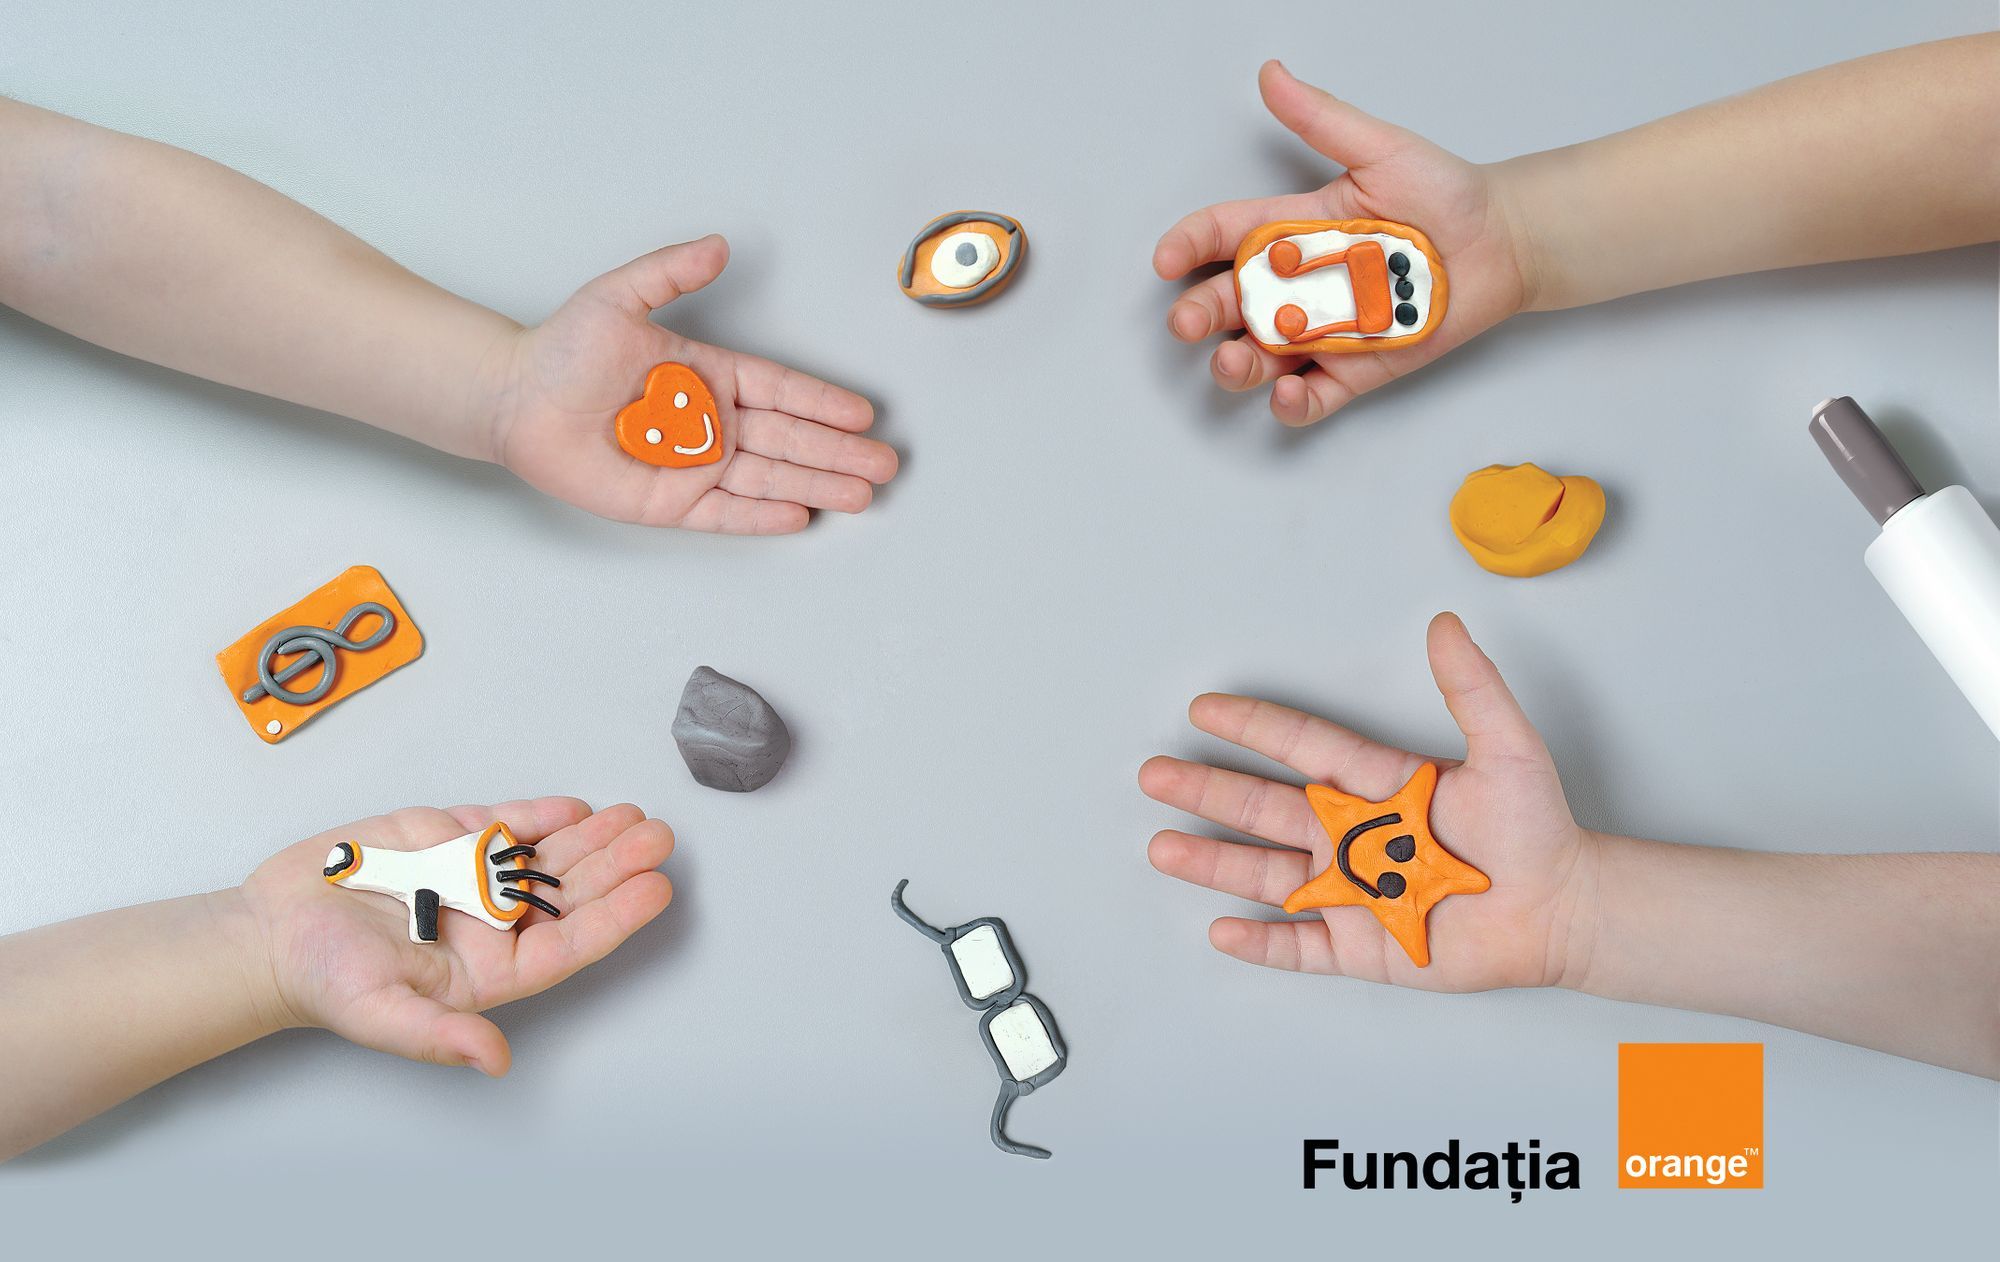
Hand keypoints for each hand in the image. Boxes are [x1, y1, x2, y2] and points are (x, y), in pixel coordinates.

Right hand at [238, 798, 673, 1073]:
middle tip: (659, 839)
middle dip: (616, 865)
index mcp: (490, 970)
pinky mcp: (446, 838)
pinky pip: (506, 826)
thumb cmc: (322, 979)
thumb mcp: (380, 1014)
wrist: (267, 931)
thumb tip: (493, 1062)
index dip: (615, 917)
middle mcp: (491, 924)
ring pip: (547, 856)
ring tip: (635, 817)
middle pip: (570, 894)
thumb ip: (438, 1036)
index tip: (655, 890)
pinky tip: (576, 808)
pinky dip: (540, 815)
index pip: (569, 943)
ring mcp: (472, 877)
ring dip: (592, 837)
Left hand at [484, 234, 897, 532]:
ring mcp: (694, 466)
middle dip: (839, 453)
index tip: (863, 413)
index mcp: (708, 376)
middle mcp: (710, 424)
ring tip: (861, 493)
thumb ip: (671, 273)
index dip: (823, 403)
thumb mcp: (620, 296)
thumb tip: (717, 245)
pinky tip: (801, 516)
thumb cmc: (562, 349)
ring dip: (817, 485)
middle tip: (884, 464)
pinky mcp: (669, 503)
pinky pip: (726, 513)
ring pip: (770, 478)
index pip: (781, 391)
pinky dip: (762, 516)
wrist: (514, 398)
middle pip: (790, 440)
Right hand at [1140, 614, 1596, 990]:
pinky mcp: (1365, 948)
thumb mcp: (1508, 748)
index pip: (1303, 748)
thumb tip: (1446, 624)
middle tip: (1155, 774)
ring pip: (1267, 876)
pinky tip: (1220, 928)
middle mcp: (1354, 837)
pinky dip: (1261, 942)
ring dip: (1214, 863)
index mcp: (1378, 786)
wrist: (1564, 910)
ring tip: (1163, 847)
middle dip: (1208, 792)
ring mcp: (1353, 893)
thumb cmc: (1538, 830)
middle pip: (1265, 809)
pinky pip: (1300, 947)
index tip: (1205, 708)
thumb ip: (1472, 687)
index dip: (1254, 728)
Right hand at [1154, 61, 1536, 427]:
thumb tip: (1273, 76)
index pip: (1225, 235)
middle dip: (1200, 315)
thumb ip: (1322, 121)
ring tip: (1232, 362)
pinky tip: (1285, 394)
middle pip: (1230, 303)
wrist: (1503, 241)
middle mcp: (1299, 284)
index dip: (1189, 246)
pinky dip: (1291, 405)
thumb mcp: (1381, 150)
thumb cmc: (1446, 194)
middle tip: (1188, 321)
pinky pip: (1313, 397)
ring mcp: (1322, 330)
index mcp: (1294, 230)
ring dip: (1234, 365)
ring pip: (1260, 357)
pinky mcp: (1354, 369)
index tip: (1168, 259)